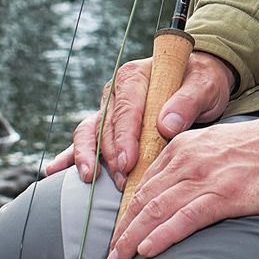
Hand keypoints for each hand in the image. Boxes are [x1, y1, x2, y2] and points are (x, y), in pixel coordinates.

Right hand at [44, 51, 236, 182]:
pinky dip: (70, 155)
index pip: (125, 110)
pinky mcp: (106, 125)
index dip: (124, 138)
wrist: (199, 82)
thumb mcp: (204, 86)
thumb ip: (188, 102)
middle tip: (124, 181)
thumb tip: (166, 125)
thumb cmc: (201, 82)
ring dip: (89, 158)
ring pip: (90, 134)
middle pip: (106, 127)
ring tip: (90, 178)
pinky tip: (54, 170)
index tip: (129, 162)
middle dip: (112, 156)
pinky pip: (84, 140)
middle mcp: (116, 92)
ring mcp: (108, 109)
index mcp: (134, 77)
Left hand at [105, 119, 258, 258]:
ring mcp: (206, 177)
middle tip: (109, 258)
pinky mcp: (226, 194)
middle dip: (122, 231)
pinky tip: (148, 251)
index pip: (144, 185)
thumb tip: (167, 194)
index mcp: (182, 147)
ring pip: (157, 210)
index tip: (118, 236)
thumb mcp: (215, 146)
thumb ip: (189, 164)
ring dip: (132, 239)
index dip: (127, 214)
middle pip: (144, 200)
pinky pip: (185, 218)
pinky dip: (163, 235)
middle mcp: (188, 159)